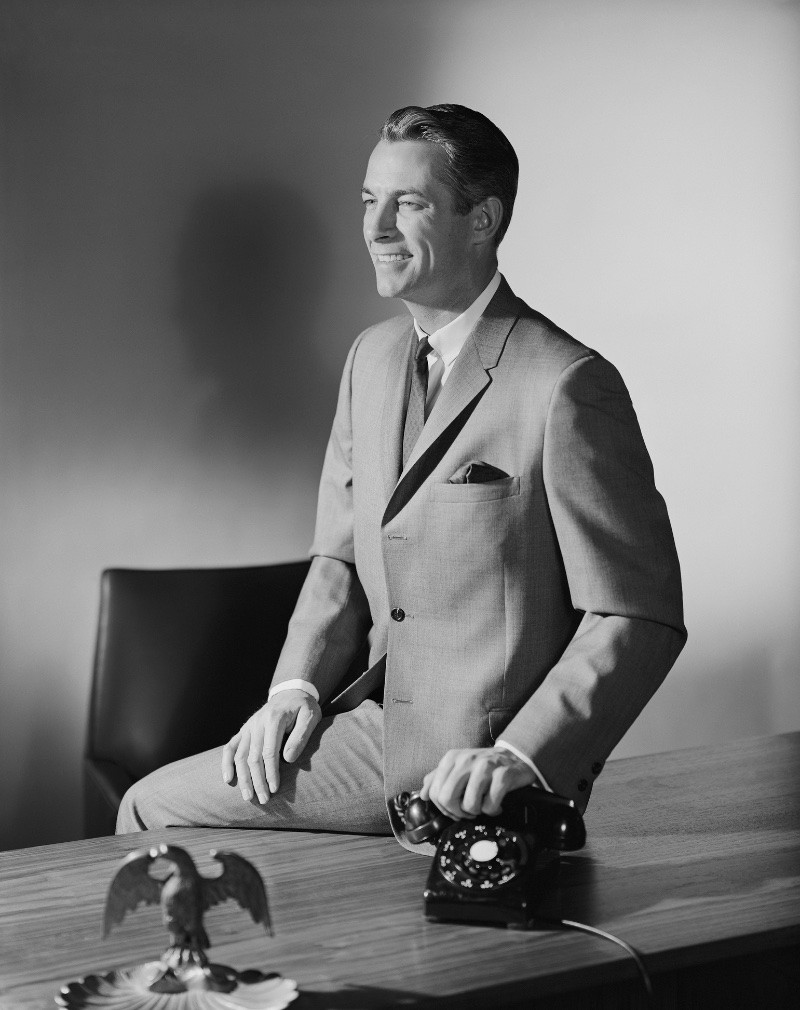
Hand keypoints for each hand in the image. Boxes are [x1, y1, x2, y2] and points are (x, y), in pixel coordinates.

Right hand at [221, 690, 320, 803]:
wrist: (290, 693)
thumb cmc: (303, 707)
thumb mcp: (311, 716)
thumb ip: (301, 736)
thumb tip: (288, 759)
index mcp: (274, 719)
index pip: (269, 751)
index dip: (271, 772)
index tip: (274, 789)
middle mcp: (257, 723)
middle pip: (253, 756)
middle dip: (257, 780)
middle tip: (263, 800)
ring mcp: (249, 727)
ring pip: (240, 755)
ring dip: (243, 777)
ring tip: (247, 797)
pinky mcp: (244, 731)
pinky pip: (230, 747)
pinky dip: (226, 763)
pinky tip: (228, 779)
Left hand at [420, 747, 536, 819]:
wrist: (515, 757)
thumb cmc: (483, 767)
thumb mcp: (458, 768)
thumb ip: (437, 778)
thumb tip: (423, 795)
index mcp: (451, 758)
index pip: (435, 793)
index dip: (445, 809)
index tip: (457, 809)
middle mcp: (466, 760)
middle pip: (447, 799)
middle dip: (458, 813)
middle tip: (469, 812)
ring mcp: (485, 766)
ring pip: (469, 804)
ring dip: (478, 812)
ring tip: (484, 805)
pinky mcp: (503, 774)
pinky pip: (490, 804)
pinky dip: (493, 810)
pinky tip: (497, 805)